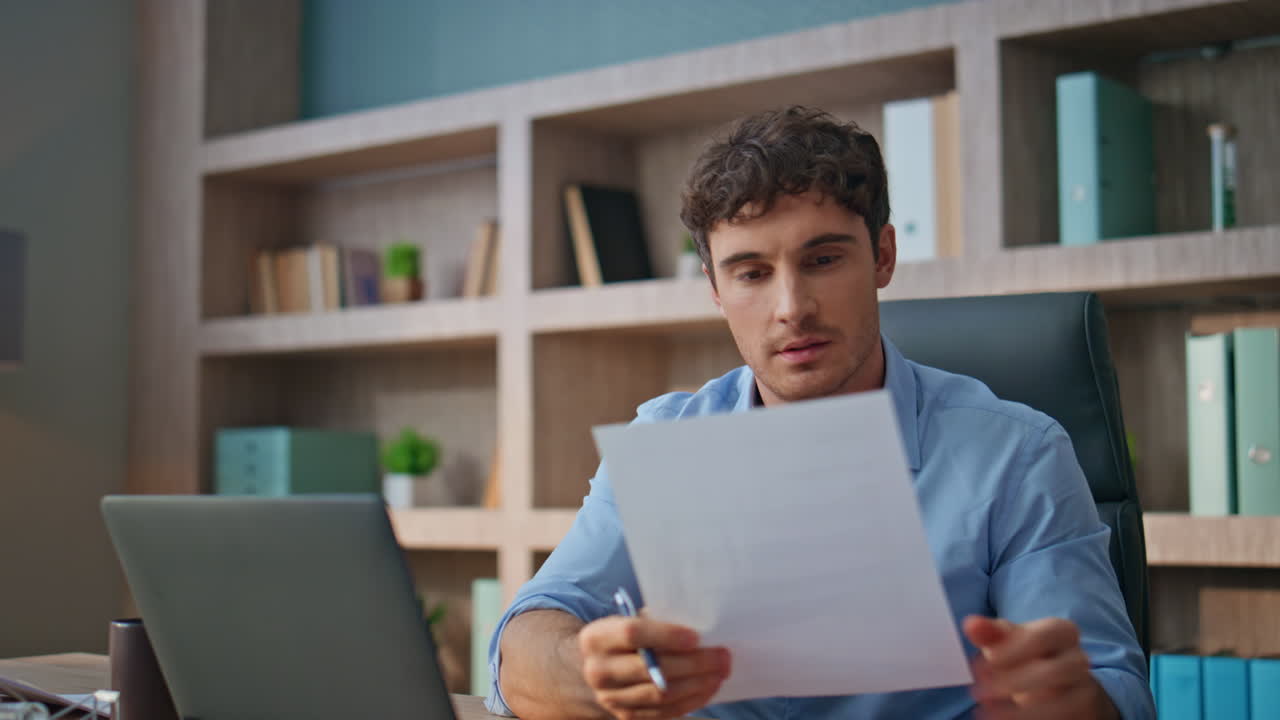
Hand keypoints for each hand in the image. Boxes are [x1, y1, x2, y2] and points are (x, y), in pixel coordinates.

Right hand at [578, 615, 730, 719]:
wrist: (601, 667)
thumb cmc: (626, 637)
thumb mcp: (631, 620)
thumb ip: (657, 621)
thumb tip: (701, 626)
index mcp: (596, 638)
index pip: (632, 634)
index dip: (666, 635)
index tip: (696, 637)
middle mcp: (598, 671)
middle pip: (652, 669)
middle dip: (694, 663)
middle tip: (722, 656)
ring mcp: (611, 698)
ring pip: (661, 694)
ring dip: (698, 684)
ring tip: (720, 672)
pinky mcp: (626, 716)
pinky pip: (665, 712)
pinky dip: (692, 700)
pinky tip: (709, 687)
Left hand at [963, 616, 1118, 719]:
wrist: (1058, 682)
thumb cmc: (1027, 654)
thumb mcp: (1007, 640)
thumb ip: (990, 633)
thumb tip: (971, 625)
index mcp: (1062, 631)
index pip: (1042, 636)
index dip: (1011, 651)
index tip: (982, 664)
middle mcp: (1079, 658)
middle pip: (1053, 671)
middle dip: (1012, 683)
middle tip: (979, 692)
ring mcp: (1084, 687)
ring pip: (1061, 703)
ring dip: (1021, 711)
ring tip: (988, 713)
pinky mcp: (1083, 712)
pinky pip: (1062, 719)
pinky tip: (1006, 718)